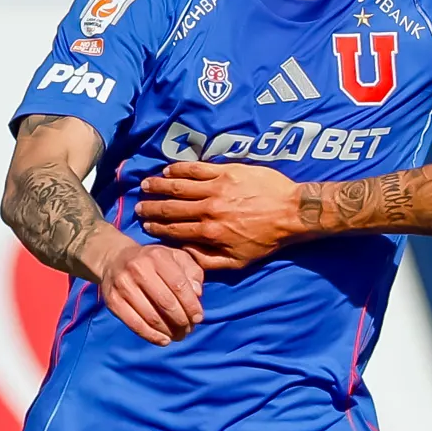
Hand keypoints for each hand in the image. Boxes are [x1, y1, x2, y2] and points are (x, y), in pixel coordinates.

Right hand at [93, 235, 203, 344]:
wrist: (115, 259)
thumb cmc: (154, 262)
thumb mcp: (177, 257)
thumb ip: (192, 272)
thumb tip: (197, 293)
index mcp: (157, 256)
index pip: (179, 285)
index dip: (191, 305)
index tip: (198, 318)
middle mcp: (138, 269)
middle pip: (166, 303)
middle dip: (182, 321)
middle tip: (189, 329)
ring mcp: (123, 285)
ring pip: (151, 316)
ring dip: (169, 331)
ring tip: (179, 335)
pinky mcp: (113, 301)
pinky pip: (134, 324)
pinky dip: (152, 336)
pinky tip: (164, 340)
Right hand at [137, 161, 306, 271]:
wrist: (293, 213)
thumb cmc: (267, 240)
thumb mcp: (239, 262)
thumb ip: (208, 261)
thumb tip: (186, 255)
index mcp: (210, 233)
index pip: (174, 229)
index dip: (156, 227)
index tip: (145, 225)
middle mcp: (208, 210)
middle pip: (171, 207)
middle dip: (151, 207)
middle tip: (139, 206)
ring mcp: (216, 188)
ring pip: (179, 186)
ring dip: (159, 186)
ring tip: (146, 185)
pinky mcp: (226, 172)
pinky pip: (196, 168)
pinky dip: (179, 169)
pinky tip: (169, 170)